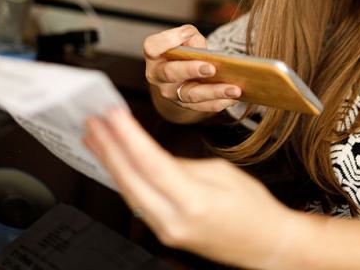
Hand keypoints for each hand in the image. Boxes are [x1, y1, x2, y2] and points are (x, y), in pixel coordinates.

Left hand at [82, 108, 302, 268]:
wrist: (267, 245)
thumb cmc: (253, 208)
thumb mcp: (220, 174)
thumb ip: (181, 166)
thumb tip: (151, 156)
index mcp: (195, 200)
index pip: (150, 162)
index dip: (126, 135)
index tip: (111, 113)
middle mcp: (175, 219)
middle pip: (130, 179)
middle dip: (107, 147)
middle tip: (92, 122)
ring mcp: (167, 231)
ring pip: (129, 192)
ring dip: (109, 162)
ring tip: (94, 138)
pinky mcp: (165, 234)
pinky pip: (138, 202)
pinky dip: (123, 178)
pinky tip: (115, 163)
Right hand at [143, 24, 241, 112]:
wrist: (179, 74)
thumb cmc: (183, 51)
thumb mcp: (185, 38)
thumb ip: (190, 36)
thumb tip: (201, 50)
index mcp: (154, 55)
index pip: (152, 46)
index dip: (168, 39)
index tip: (186, 34)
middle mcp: (158, 76)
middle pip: (171, 73)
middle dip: (191, 70)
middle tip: (211, 68)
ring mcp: (171, 93)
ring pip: (190, 95)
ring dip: (214, 92)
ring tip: (234, 89)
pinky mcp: (185, 105)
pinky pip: (203, 106)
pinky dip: (220, 103)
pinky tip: (234, 98)